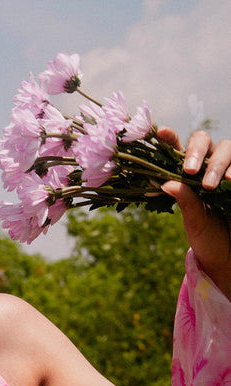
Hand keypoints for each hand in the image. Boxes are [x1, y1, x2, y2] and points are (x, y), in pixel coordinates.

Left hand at [159, 127, 230, 297]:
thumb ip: (185, 201)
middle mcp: (208, 165)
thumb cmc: (207, 236)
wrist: (230, 253)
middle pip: (204, 141)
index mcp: (188, 174)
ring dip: (218, 164)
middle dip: (196, 152)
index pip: (177, 150)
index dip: (169, 138)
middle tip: (190, 171)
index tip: (162, 132)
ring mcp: (228, 169)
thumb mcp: (194, 221)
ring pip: (226, 148)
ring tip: (211, 185)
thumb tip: (167, 184)